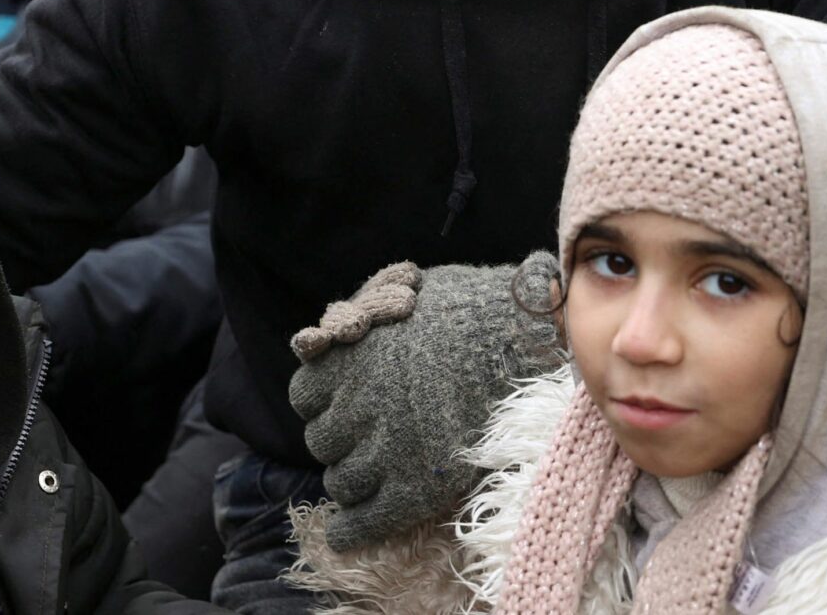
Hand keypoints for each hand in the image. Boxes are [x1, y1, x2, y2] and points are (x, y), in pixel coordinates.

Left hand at [288, 253, 561, 551]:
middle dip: (340, 439)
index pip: (304, 395)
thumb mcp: (400, 293)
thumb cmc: (468, 308)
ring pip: (341, 482)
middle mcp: (357, 407)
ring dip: (352, 478)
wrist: (522, 341)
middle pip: (321, 441)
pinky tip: (346, 533)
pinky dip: (352, 530)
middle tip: (367, 435)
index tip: (340, 402)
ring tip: (375, 471)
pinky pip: (366, 521)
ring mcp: (386, 451)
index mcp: (347, 361)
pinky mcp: (417, 487)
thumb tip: (321, 337)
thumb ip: (359, 318)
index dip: (322, 401)